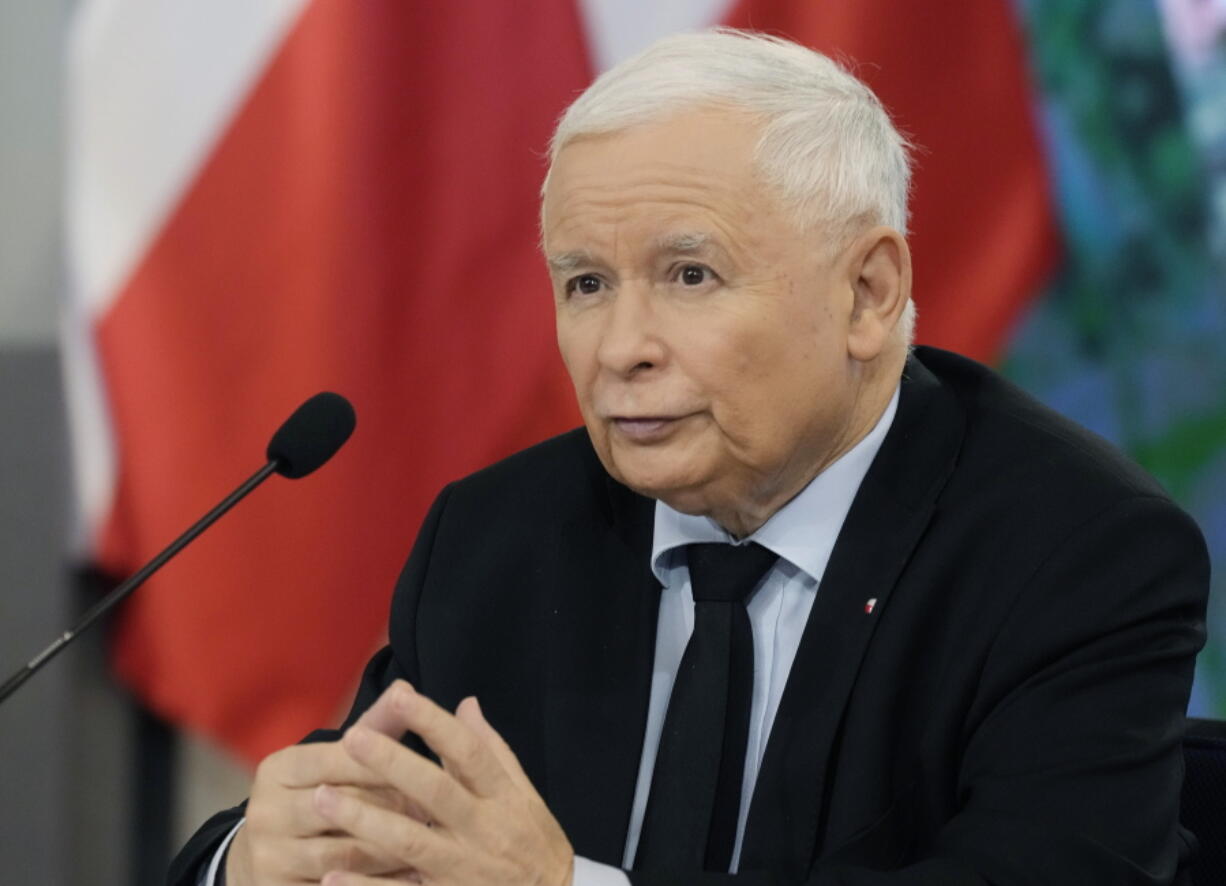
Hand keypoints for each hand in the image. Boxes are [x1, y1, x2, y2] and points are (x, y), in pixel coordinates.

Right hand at [226, 694, 432, 885]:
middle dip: (395, 807)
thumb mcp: (334, 760)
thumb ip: (373, 727)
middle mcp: (266, 810)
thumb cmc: (314, 794)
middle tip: (439, 811)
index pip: (342, 759)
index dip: (389, 763)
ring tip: (431, 846)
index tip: (432, 769)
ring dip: (393, 850)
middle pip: (344, 805)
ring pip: (346, 853)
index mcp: (278, 768)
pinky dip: (378, 884)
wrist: (262, 856)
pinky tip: (411, 879)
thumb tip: (406, 688)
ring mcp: (269, 855)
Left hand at [313, 680, 573, 885]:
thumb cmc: (535, 844)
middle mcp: (482, 830)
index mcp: (502, 798)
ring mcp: (462, 870)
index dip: (434, 723)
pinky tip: (330, 876)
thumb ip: (493, 750)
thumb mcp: (525, 795)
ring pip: (410, 842)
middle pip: (435, 791)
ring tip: (322, 798)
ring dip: (366, 820)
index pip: (468, 752)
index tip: (401, 695)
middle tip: (352, 738)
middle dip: (392, 763)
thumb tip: (466, 704)